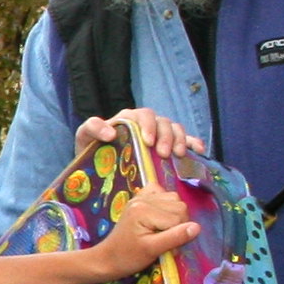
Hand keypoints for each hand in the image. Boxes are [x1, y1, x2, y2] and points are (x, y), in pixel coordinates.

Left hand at [76, 107, 203, 164]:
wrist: (97, 168)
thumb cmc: (92, 150)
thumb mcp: (85, 137)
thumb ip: (92, 128)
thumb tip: (111, 133)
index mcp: (129, 119)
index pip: (143, 116)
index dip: (148, 126)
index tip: (147, 142)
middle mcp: (146, 124)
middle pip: (162, 122)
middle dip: (165, 136)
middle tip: (163, 153)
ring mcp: (159, 134)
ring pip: (175, 129)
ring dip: (179, 140)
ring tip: (177, 155)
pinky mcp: (169, 146)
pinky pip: (185, 139)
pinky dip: (193, 143)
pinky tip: (198, 151)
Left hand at [88, 186, 193, 277]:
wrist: (108, 258)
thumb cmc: (129, 257)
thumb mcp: (153, 250)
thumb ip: (175, 237)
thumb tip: (197, 228)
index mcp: (143, 210)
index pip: (178, 218)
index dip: (178, 234)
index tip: (167, 247)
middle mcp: (143, 198)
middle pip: (179, 206)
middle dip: (178, 224)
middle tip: (164, 239)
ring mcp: (141, 196)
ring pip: (174, 199)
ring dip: (174, 215)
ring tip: (160, 229)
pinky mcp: (140, 197)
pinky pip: (162, 192)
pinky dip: (166, 203)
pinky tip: (158, 216)